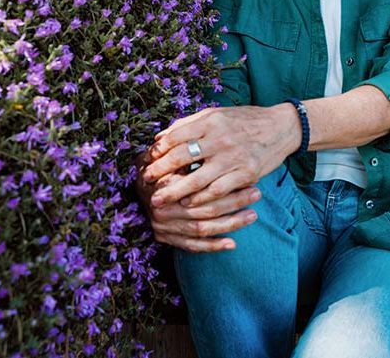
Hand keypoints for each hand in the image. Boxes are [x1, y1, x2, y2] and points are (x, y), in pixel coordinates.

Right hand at [134, 149, 262, 251]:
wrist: (133, 185)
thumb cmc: (154, 163)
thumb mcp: (163, 153)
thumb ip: (182, 149)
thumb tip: (211, 143)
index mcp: (163, 184)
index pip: (199, 186)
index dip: (226, 183)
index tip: (251, 178)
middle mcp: (162, 208)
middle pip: (204, 208)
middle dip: (233, 202)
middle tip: (256, 194)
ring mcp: (164, 225)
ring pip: (202, 228)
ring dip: (230, 224)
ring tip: (253, 215)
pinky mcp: (165, 239)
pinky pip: (191, 246)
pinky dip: (212, 246)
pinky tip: (232, 244)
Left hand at [143, 104, 299, 208]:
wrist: (281, 128)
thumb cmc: (244, 120)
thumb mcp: (217, 114)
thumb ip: (189, 124)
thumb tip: (161, 137)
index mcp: (211, 121)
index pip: (176, 136)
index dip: (158, 150)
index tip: (146, 160)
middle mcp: (221, 138)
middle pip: (182, 158)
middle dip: (160, 172)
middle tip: (145, 182)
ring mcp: (234, 158)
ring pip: (197, 179)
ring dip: (175, 192)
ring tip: (159, 200)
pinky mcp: (246, 174)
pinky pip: (218, 191)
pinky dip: (201, 199)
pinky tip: (188, 204)